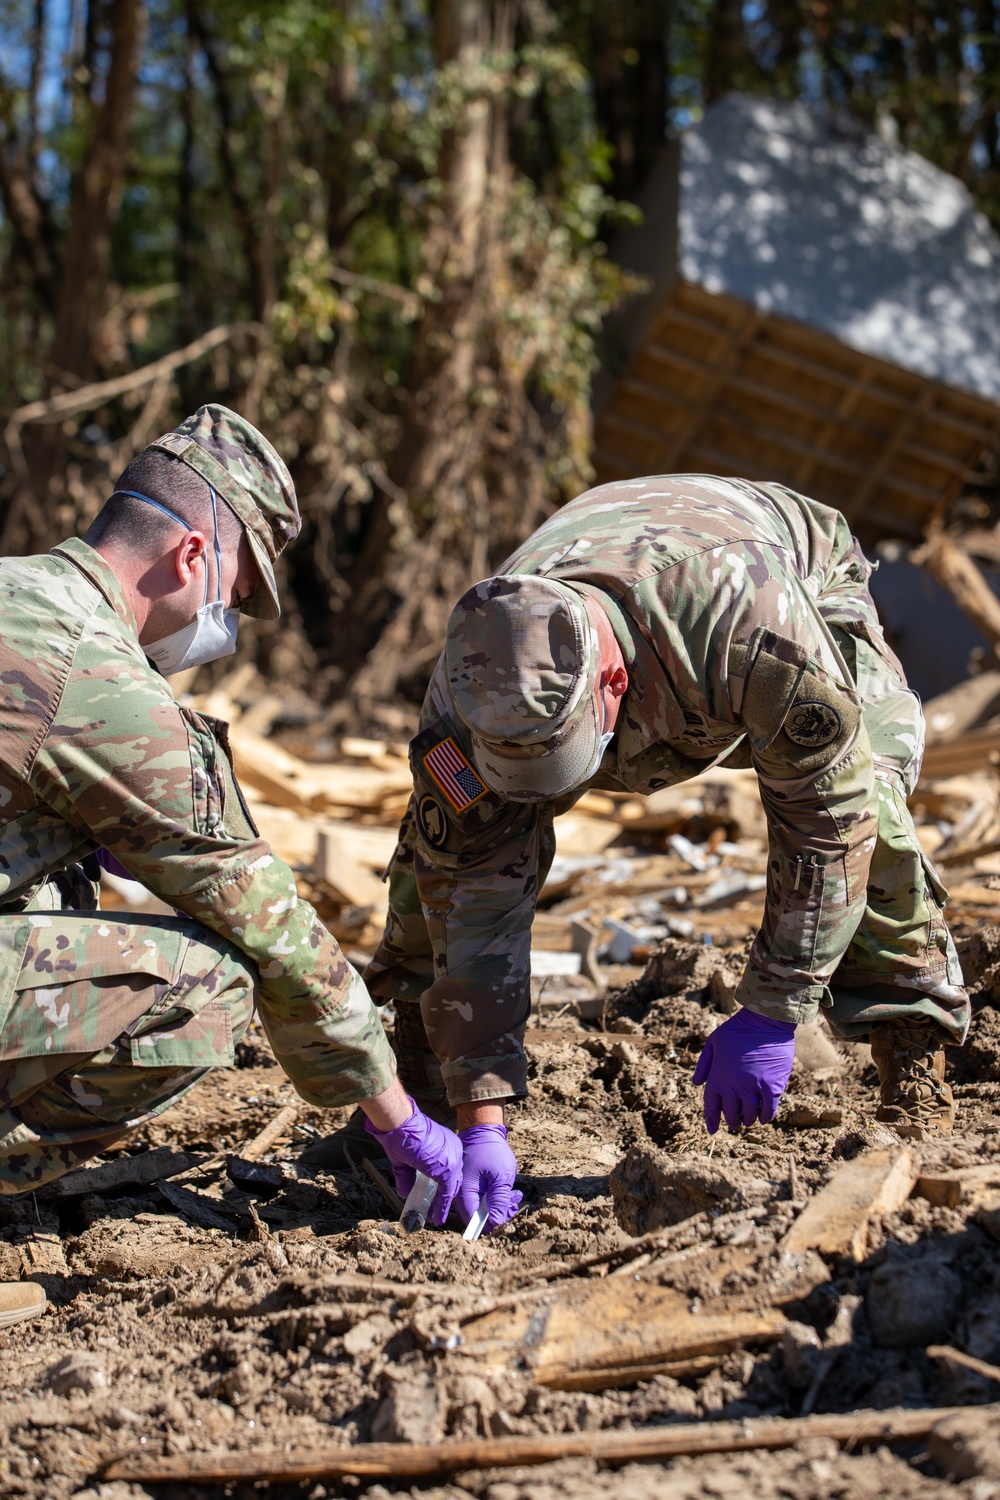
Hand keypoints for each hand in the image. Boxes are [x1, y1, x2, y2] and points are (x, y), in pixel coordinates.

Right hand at [363, 1097, 461, 1225]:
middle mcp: (454, 1151)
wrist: (401, 1125)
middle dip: (443, 1198)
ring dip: (441, 1206)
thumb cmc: (400, 1135)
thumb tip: (404, 1193)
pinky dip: (441, 1207)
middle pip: (452, 1180)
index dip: (442, 1187)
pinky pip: (446, 1194)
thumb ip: (407, 1177)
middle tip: (433, 1211)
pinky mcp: (448, 1169)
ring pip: (450, 1189)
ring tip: (433, 1219)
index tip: (434, 1199)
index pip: (449, 1170)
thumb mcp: (405, 1160)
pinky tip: (436, 1218)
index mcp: (447, 1145)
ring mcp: (453, 1160)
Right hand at [458, 1123, 521, 1232]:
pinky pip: (481, 1199)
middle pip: (477, 1217)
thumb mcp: (501, 1176)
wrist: (482, 1130)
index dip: (489, 1224)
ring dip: (500, 1205)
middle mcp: (460, 1194)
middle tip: (513, 1204)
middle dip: (498, 1214)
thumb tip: (497, 1222)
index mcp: (465, 1192)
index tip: (505, 1216)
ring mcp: (464, 1190)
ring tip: (515, 1196)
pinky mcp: (470, 1186)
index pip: (473, 1221)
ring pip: (481, 1209)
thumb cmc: (492, 1150)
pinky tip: (509, 1192)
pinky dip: (495, 1198)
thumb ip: (499, 1200)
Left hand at [692, 1008, 794, 1133]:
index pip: (711, 1105)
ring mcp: (753, 1087)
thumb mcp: (713, 1043)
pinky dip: (765, 1116)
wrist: (764, 1021)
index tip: (712, 1130)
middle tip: (735, 1122)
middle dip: (732, 1120)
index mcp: (717, 1076)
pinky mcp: (772, 1087)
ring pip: (750, 1114)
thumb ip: (704, 1065)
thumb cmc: (737, 1029)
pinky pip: (768, 1109)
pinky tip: (763, 1118)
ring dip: (748, 1120)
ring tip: (748, 1120)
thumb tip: (695, 1083)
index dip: (712, 1120)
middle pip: (731, 1113)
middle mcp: (734, 1085)